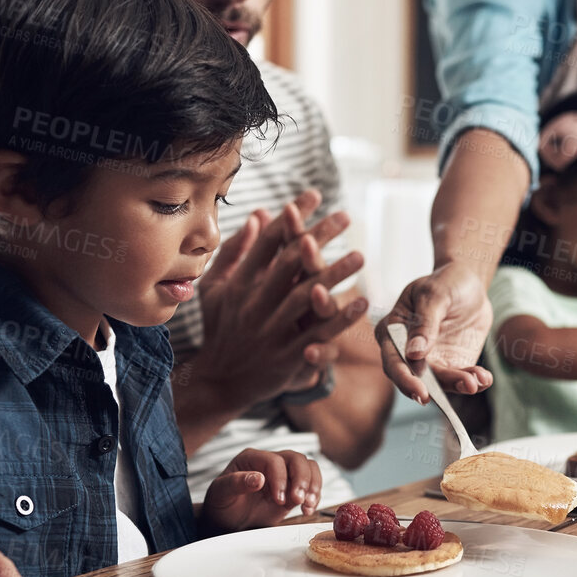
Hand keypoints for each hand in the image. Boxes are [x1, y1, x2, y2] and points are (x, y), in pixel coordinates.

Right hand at [190, 191, 368, 401]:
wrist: (220, 382)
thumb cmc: (221, 328)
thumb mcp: (215, 288)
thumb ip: (235, 252)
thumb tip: (258, 215)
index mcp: (237, 285)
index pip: (267, 243)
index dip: (291, 216)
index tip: (314, 194)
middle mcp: (252, 305)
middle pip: (288, 264)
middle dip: (318, 237)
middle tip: (345, 216)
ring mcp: (269, 331)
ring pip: (304, 298)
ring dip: (333, 276)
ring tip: (359, 255)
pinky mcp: (286, 357)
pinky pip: (317, 335)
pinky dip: (340, 319)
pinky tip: (360, 303)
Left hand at [199, 449, 322, 531]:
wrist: (227, 521)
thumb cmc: (221, 504)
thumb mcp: (221, 493)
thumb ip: (236, 483)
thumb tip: (258, 478)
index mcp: (252, 458)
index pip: (274, 461)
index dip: (280, 478)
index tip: (278, 499)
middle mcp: (270, 463)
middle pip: (297, 459)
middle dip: (302, 479)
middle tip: (298, 500)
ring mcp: (283, 475)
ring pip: (308, 468)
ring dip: (312, 486)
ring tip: (306, 505)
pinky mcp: (292, 489)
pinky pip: (311, 484)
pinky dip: (314, 496)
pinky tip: (307, 509)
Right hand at [376, 262, 493, 401]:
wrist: (468, 284)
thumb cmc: (444, 282)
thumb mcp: (434, 294)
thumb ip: (425, 322)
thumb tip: (414, 353)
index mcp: (392, 331)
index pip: (393, 361)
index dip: (405, 379)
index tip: (421, 392)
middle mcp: (407, 352)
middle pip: (416, 379)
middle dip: (437, 389)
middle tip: (460, 387)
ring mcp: (430, 361)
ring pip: (441, 383)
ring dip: (460, 384)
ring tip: (478, 380)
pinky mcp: (452, 365)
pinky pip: (460, 378)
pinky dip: (473, 381)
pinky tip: (484, 377)